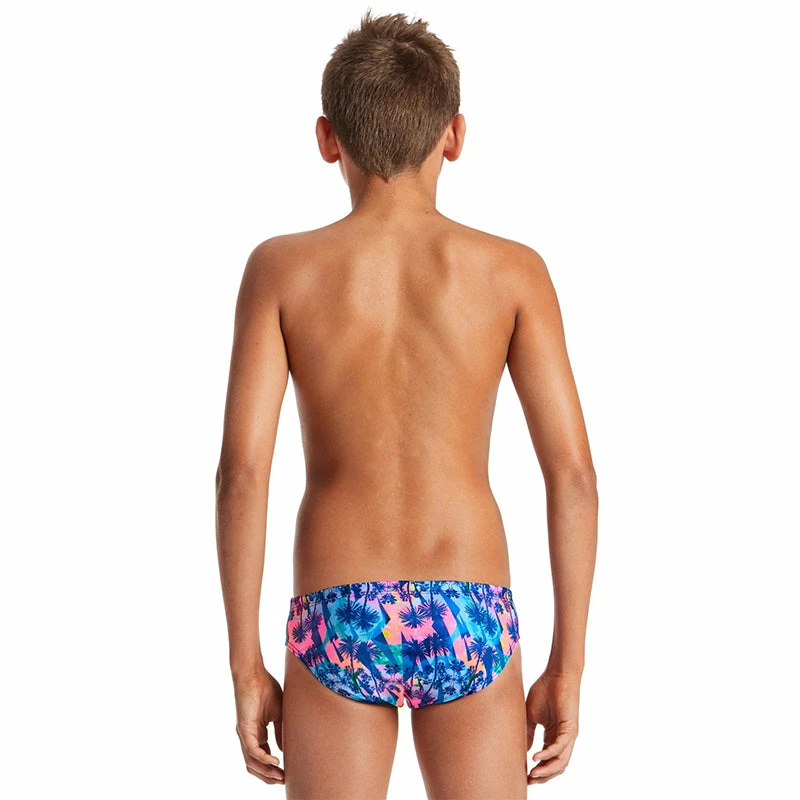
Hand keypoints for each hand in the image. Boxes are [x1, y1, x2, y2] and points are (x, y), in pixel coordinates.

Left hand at [233, 667, 284, 784]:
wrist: (254, 674)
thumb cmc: (266, 688)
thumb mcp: (278, 713)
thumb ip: (280, 731)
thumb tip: (284, 749)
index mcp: (256, 733)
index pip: (262, 758)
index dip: (273, 768)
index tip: (286, 774)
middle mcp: (248, 737)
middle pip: (255, 765)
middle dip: (269, 776)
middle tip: (284, 781)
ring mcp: (245, 734)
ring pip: (252, 762)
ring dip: (266, 772)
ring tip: (280, 776)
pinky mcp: (244, 728)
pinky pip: (252, 750)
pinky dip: (263, 758)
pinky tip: (275, 762)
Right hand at [525, 671, 579, 784]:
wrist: (556, 675)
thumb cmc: (544, 691)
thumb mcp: (531, 715)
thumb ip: (528, 732)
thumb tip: (523, 749)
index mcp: (553, 736)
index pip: (547, 760)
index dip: (537, 770)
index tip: (524, 776)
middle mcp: (562, 739)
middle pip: (556, 766)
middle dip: (543, 776)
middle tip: (528, 781)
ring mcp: (568, 736)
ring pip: (560, 761)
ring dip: (546, 771)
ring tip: (532, 775)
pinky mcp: (570, 729)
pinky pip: (560, 748)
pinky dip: (548, 755)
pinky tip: (536, 757)